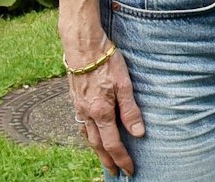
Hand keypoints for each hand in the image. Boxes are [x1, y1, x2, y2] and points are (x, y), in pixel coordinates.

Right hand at [67, 44, 144, 174]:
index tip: (129, 171)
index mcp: (101, 112)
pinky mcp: (75, 99)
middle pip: (97, 145)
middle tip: (115, 173)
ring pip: (87, 136)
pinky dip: (87, 135)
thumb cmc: (106, 61)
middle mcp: (87, 113)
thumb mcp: (125, 83)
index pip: (113, 144)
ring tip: (104, 158)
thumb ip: (131, 110)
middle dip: (108, 160)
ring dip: (96, 150)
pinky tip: (91, 134)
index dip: (122, 159)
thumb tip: (139, 133)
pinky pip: (81, 124)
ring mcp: (78, 107)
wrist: (82, 46)